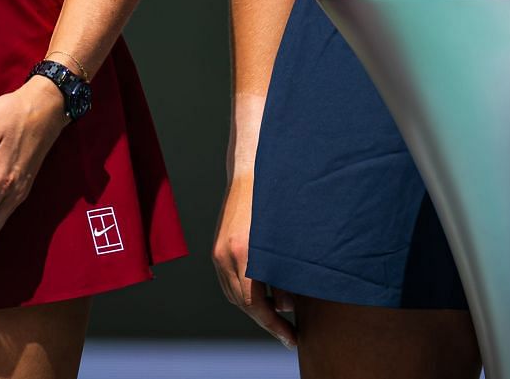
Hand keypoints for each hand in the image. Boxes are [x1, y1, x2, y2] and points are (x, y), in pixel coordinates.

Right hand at [213, 171, 295, 347]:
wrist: (252, 170)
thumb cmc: (277, 201)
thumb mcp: (287, 241)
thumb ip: (285, 275)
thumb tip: (286, 306)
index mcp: (244, 253)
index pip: (255, 304)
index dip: (274, 325)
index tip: (290, 338)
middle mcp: (226, 255)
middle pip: (242, 303)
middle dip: (265, 321)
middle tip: (288, 334)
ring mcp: (219, 252)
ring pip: (233, 294)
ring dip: (254, 309)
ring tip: (277, 318)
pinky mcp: (218, 248)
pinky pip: (228, 281)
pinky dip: (244, 293)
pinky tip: (261, 296)